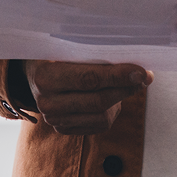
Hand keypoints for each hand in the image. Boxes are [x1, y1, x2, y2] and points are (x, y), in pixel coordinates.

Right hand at [21, 60, 151, 134]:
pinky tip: (113, 99)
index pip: (89, 78)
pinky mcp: (64, 129)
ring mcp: (54, 119)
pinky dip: (112, 112)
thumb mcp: (65, 47)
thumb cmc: (53, 55)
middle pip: (99, 100)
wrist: (32, 75)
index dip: (118, 76)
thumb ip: (92, 54)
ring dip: (121, 101)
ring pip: (102, 117)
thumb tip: (130, 61)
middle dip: (126, 88)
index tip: (141, 71)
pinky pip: (98, 126)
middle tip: (144, 77)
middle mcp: (47, 102)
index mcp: (45, 76)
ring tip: (128, 86)